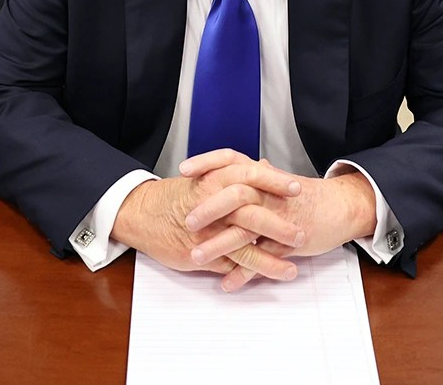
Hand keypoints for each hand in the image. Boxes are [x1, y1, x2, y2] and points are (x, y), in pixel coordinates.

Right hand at [112, 151, 303, 290]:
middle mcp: (212, 206)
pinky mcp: (201, 254)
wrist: (141, 213)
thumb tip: (262, 166)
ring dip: (271, 258)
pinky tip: (270, 277)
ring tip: (293, 266)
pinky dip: (252, 272)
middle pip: (252, 213)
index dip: (274, 182)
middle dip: (279, 224)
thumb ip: (233, 174)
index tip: (296, 187)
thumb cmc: (175, 196)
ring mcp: (207, 233)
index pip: (250, 177)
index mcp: (214, 181)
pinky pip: (231, 265)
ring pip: (245, 245)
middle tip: (301, 232)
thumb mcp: (204, 177)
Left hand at [182, 152, 378, 291]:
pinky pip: (263, 258)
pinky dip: (244, 272)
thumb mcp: (279, 181)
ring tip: (196, 257)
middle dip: (209, 209)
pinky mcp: (289, 242)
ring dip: (218, 245)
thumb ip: (259, 175)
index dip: (207, 163)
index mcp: (262, 176)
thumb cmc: (307, 196)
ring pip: (245, 230)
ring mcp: (278, 218)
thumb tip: (248, 164)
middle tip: (188, 222)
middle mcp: (268, 194)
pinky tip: (227, 283)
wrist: (341, 207)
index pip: (231, 160)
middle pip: (235, 195)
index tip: (184, 170)